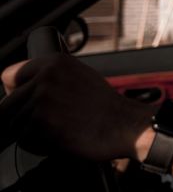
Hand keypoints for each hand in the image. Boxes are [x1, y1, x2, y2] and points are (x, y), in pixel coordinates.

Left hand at [0, 54, 153, 160]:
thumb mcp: (80, 75)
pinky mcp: (42, 124)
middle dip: (22, 116)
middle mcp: (46, 77)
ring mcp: (43, 100)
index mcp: (54, 62)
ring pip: (14, 125)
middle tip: (46, 122)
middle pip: (7, 104)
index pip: (9, 76)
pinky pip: (24, 141)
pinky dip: (38, 146)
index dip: (17, 91)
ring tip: (57, 131)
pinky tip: (58, 140)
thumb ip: (51, 75)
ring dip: (31, 133)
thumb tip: (23, 86)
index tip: (27, 100)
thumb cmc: (106, 105)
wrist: (125, 125)